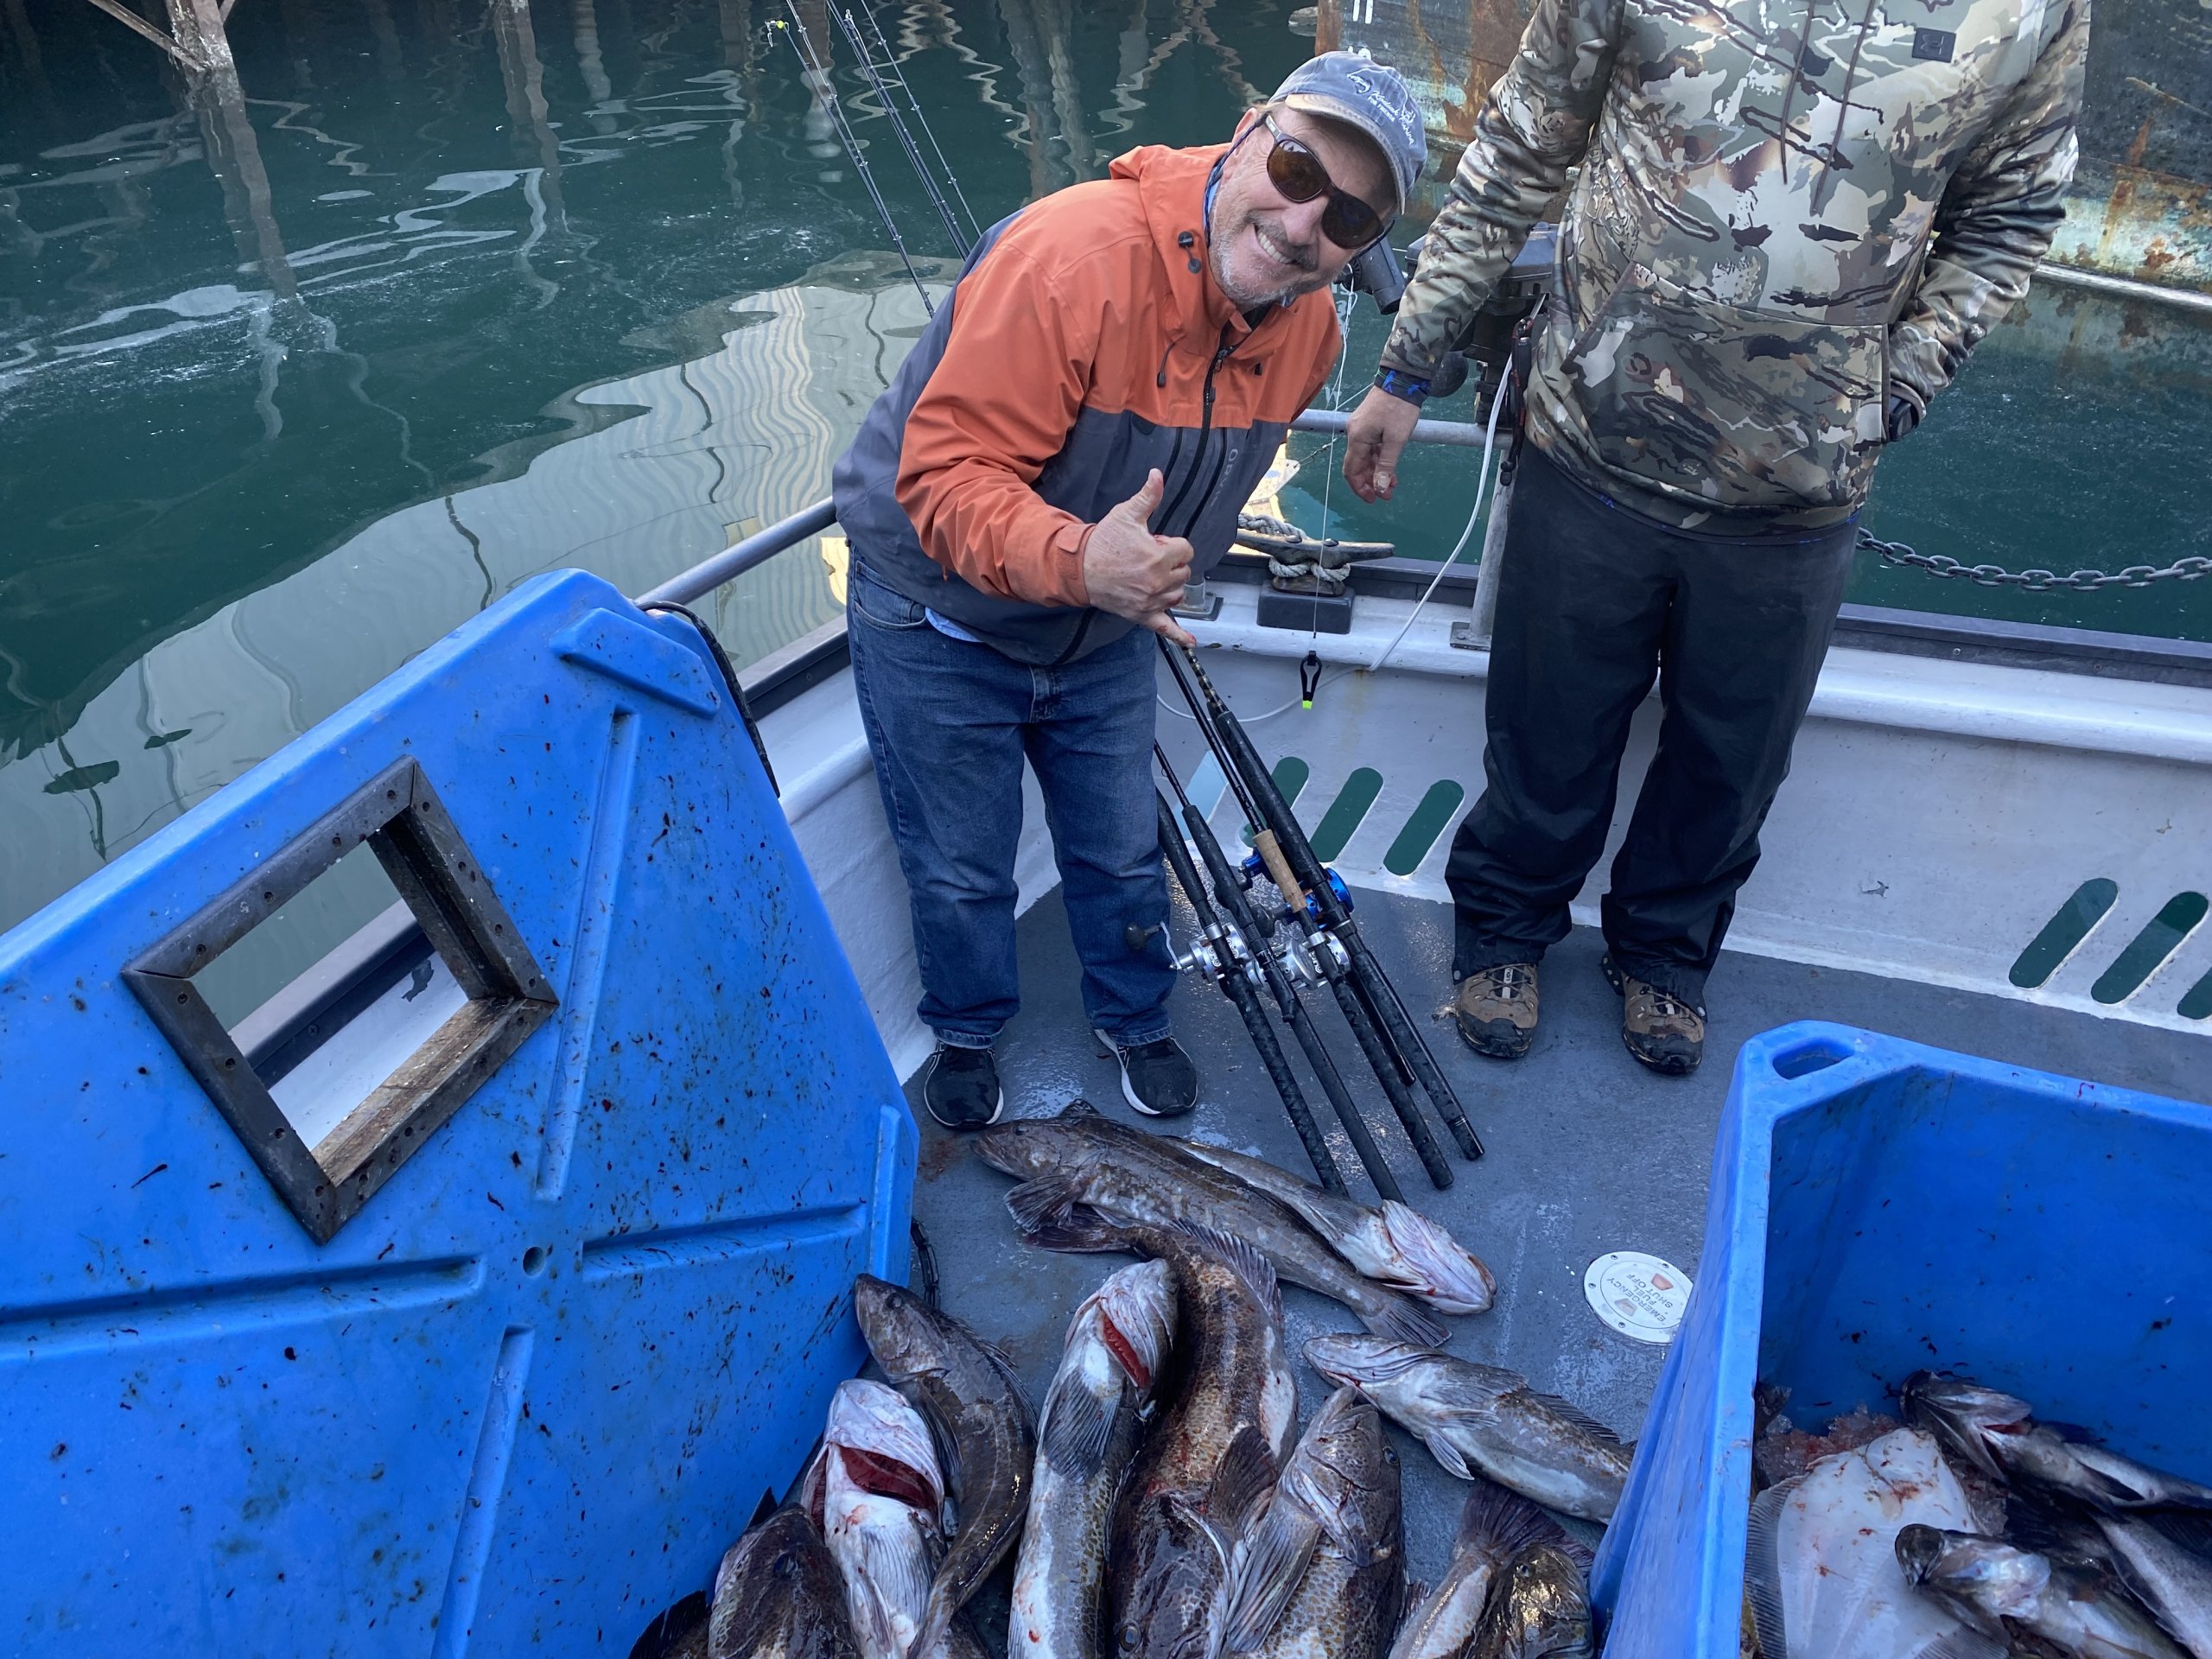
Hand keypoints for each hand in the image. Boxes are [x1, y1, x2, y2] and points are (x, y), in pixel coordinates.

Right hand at [1083, 469, 1196, 645]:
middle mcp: (1158, 582)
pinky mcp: (1143, 615)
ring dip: (1171, 586)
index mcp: (1159, 557)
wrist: (1078, 568)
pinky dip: (1180, 636)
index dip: (1172, 544)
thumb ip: (1147, 497)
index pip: (1185, 550)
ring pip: (1178, 594)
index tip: (1156, 543)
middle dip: (1170, 563)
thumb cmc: (1103, 542)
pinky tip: (1192, 642)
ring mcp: (1151, 601)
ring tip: (1151, 577)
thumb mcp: (1126, 515)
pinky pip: (1165, 628)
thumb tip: (1158, 475)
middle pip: (1184, 572)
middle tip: (1147, 558)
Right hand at [1344, 385, 1421, 502]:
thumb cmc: (1399, 408)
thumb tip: (1380, 488)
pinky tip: (1390, 467)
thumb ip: (1386, 465)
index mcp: (1357, 439)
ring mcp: (1361, 428)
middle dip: (1370, 482)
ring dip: (1376, 472)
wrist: (1402, 379)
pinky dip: (1378, 459)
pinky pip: (1370, 447)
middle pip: (1357, 466)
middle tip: (1386, 495)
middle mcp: (1354, 434)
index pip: (1351, 471)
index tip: (1374, 499)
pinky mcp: (1368, 424)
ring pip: (1365, 457)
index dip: (1360, 488)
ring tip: (1392, 483)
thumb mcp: (1396, 439)